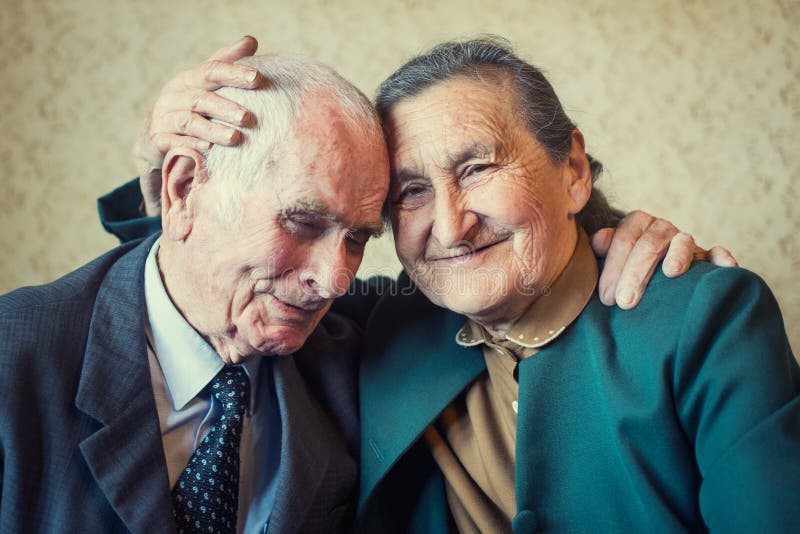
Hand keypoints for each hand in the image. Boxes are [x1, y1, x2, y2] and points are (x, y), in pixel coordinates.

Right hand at [132, 36, 261, 215]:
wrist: (155, 136)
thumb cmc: (190, 106)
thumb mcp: (205, 84)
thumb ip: (226, 63)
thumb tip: (251, 41)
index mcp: (188, 79)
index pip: (212, 71)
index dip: (234, 73)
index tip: (258, 78)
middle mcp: (174, 96)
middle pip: (200, 99)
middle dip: (225, 108)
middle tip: (248, 118)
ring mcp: (163, 118)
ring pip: (188, 122)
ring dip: (212, 130)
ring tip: (234, 138)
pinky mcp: (157, 139)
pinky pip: (172, 142)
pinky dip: (190, 146)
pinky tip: (208, 150)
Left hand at [591, 210, 737, 308]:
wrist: (649, 266)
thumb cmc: (624, 266)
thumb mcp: (610, 255)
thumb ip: (604, 248)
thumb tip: (598, 241)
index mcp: (636, 223)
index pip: (624, 239)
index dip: (613, 268)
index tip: (607, 298)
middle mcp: (661, 228)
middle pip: (650, 244)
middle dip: (636, 272)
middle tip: (625, 302)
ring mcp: (685, 241)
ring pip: (683, 243)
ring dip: (678, 256)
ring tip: (671, 273)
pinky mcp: (707, 256)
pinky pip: (716, 253)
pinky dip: (721, 259)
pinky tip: (725, 268)